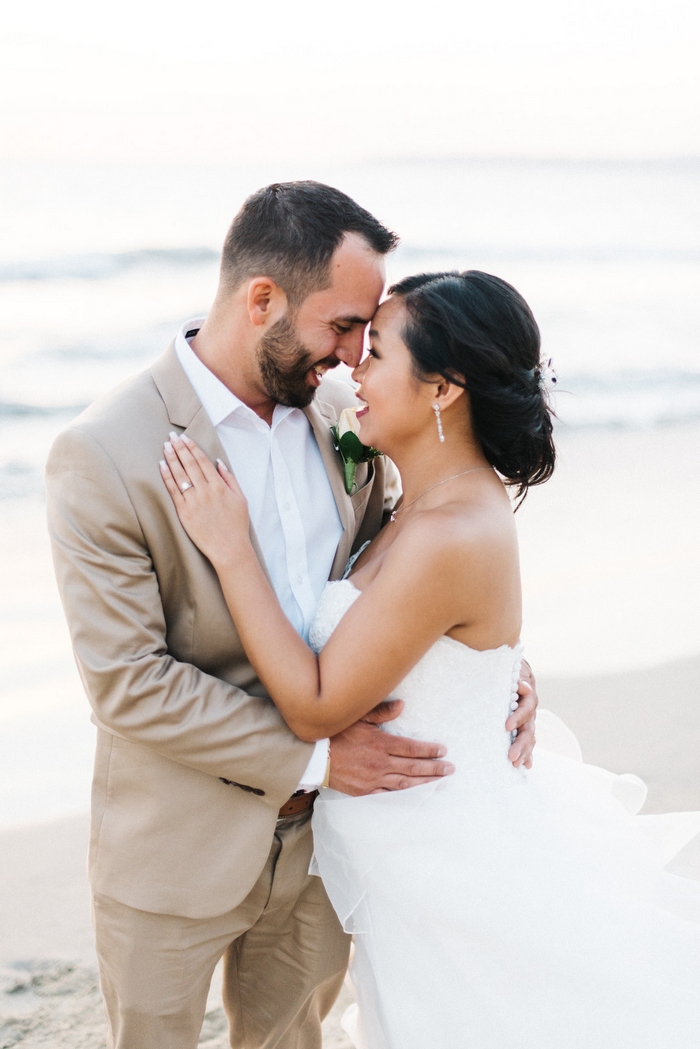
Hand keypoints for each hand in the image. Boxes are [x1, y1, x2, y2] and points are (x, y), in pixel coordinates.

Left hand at [160, 433, 248, 565]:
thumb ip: (230, 479)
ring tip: (166, 446)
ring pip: (180, 474)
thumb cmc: (236, 525)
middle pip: (189, 464)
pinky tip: (162, 466)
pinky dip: (167, 477)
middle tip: (171, 436)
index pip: (203, 461)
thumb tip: (218, 463)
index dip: (192, 448)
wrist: (229, 549)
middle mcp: (205, 491)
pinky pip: (173, 491)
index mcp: (219, 486)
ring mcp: (193, 501)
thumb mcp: (241, 499)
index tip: (185, 437)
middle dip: (180, 448)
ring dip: (172, 458)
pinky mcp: (184, 512)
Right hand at [329, 700, 454, 794]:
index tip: (443, 750)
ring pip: (405, 784)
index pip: (412, 748)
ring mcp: (373, 780)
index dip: (429, 750)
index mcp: (381, 744)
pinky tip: (415, 797)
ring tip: (441, 783)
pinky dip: (403, 797)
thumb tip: (402, 705)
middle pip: (413, 768)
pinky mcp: (365, 791)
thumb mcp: (358, 717)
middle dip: (434, 768)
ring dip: (425, 783)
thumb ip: (381, 713)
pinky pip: (388, 796)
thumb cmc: (336, 733)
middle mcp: (380, 763)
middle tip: (450, 768)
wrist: (313, 756)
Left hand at [506, 660, 537, 768]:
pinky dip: (528, 755)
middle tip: (511, 756)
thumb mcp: (515, 671)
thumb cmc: (512, 673)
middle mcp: (530, 713)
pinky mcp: (524, 729)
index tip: (507, 727)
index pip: (525, 710)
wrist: (517, 674)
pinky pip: (528, 743)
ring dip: (524, 753)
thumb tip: (524, 686)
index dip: (517, 718)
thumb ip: (518, 679)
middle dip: (520, 744)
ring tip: (515, 764)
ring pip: (529, 739)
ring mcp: (528, 722)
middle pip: (528, 730)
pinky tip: (526, 766)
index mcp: (528, 698)